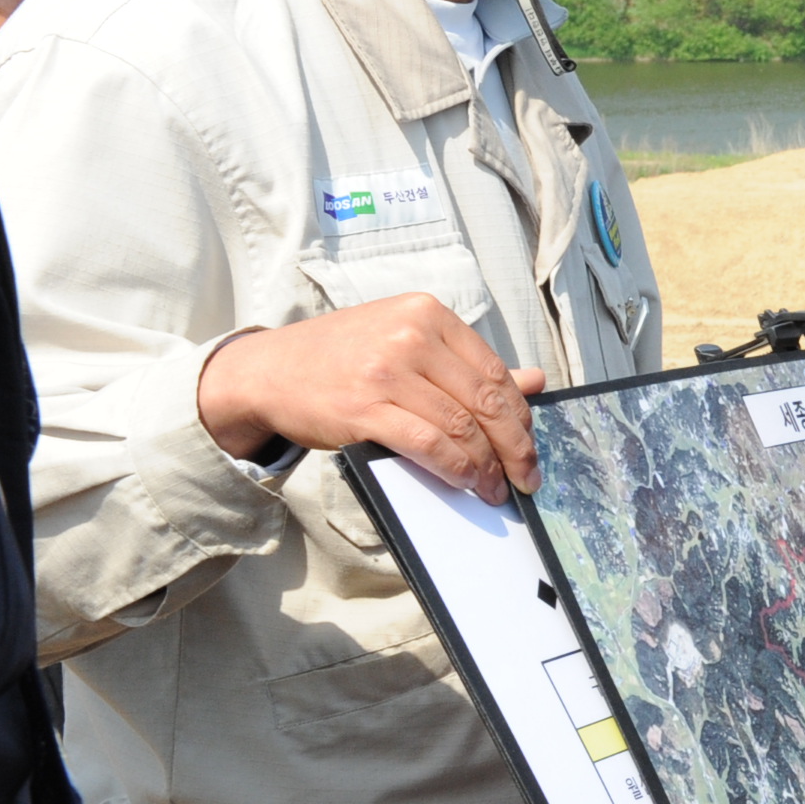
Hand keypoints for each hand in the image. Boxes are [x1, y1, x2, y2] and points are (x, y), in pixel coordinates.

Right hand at [197, 296, 546, 503]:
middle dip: (515, 447)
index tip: (530, 445)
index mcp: (428, 314)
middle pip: (486, 400)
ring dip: (487, 466)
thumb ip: (468, 363)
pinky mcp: (364, 407)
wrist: (267, 370)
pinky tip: (466, 483)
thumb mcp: (407, 342)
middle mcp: (410, 336)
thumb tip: (536, 380)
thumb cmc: (342, 357)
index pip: (495, 371)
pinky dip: (455, 469)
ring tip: (496, 489)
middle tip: (527, 477)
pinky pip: (428, 445)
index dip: (521, 416)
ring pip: (461, 427)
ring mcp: (386, 370)